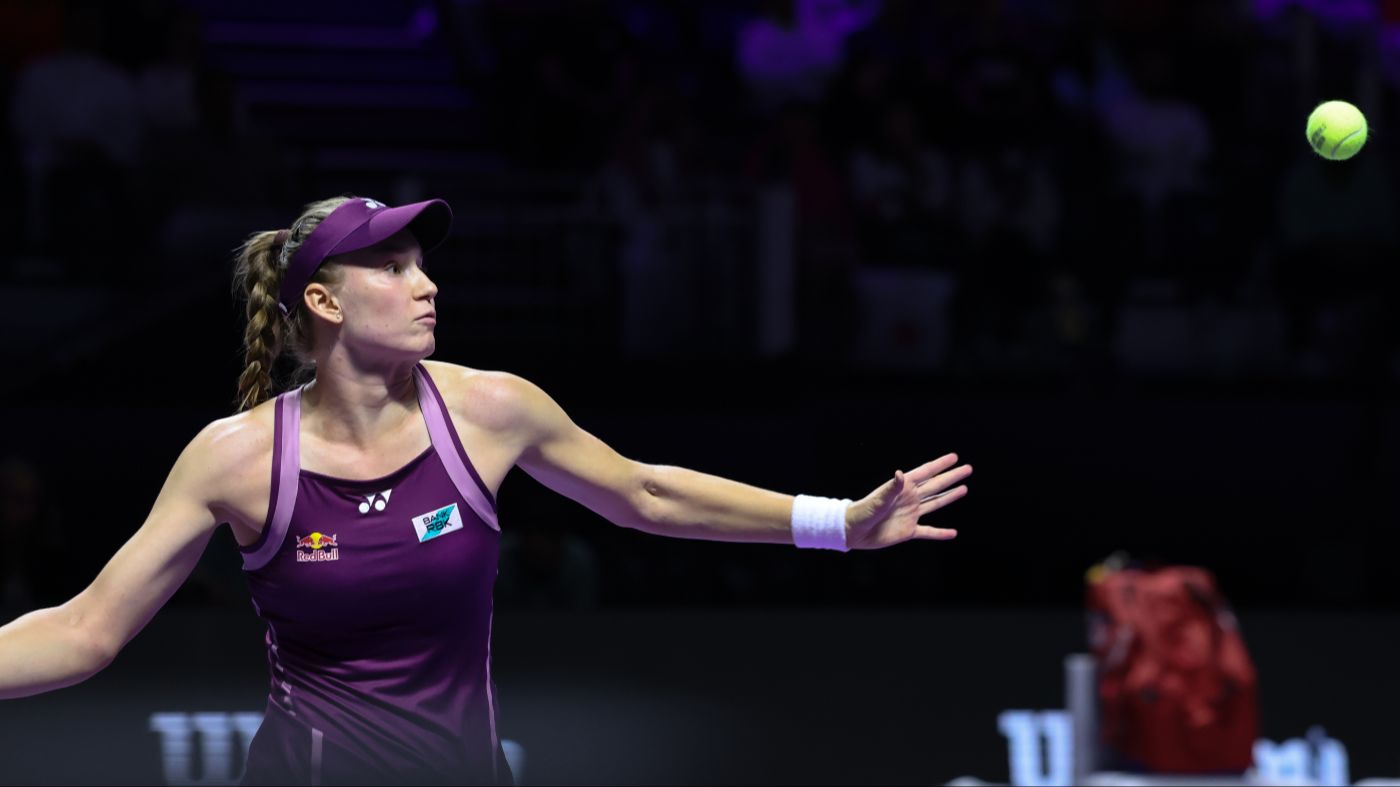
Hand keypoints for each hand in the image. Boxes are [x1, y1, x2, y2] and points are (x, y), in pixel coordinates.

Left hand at [845, 454, 970, 549]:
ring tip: (964, 489)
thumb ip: (891, 488)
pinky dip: (941, 533)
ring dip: (949, 497)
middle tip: (967, 468)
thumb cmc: (863, 511)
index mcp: (903, 488)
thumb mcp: (878, 499)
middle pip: (936, 486)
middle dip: (951, 477)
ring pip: (935, 504)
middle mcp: (910, 499)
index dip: (940, 464)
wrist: (853, 531)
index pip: (926, 473)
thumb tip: (900, 473)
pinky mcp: (909, 531)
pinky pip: (929, 531)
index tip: (954, 457)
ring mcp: (911, 514)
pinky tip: (953, 533)